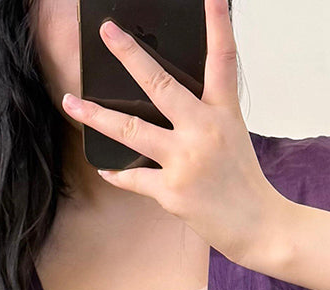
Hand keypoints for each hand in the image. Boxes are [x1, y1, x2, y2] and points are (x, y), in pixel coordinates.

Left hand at [61, 0, 288, 267]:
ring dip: (95, 116)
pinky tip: (105, 167)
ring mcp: (185, 160)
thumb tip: (166, 104)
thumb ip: (204, 117)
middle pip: (159, 84)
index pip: (222, 59)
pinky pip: (133, 178)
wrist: (259, 226)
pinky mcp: (172, 191)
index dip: (218, 24)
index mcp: (224, 113)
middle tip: (107, 31)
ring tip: (70, 102)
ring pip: (129, 130)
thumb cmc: (244, 183)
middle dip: (129, 55)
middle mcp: (203, 130)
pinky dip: (118, 173)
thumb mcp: (233, 138)